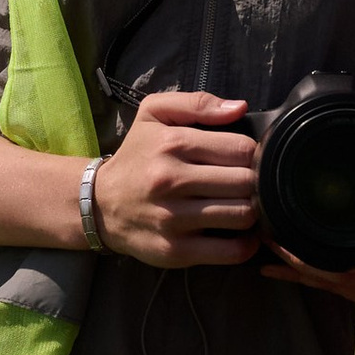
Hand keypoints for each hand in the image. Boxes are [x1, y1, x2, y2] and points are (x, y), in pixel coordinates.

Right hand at [94, 90, 261, 265]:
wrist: (99, 205)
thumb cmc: (136, 156)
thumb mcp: (154, 114)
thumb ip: (198, 103)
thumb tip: (241, 108)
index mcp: (172, 144)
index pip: (241, 149)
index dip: (252, 154)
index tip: (245, 161)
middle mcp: (171, 180)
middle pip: (246, 183)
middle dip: (255, 183)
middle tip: (247, 185)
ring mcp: (173, 219)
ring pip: (243, 215)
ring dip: (253, 212)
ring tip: (243, 205)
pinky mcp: (175, 251)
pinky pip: (231, 251)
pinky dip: (246, 244)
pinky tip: (239, 234)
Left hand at [267, 149, 354, 315]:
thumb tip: (347, 122)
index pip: (336, 268)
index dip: (300, 258)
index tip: (275, 237)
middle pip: (335, 285)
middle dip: (296, 268)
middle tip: (266, 245)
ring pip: (346, 295)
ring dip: (312, 279)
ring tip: (277, 263)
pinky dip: (336, 285)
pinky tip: (313, 276)